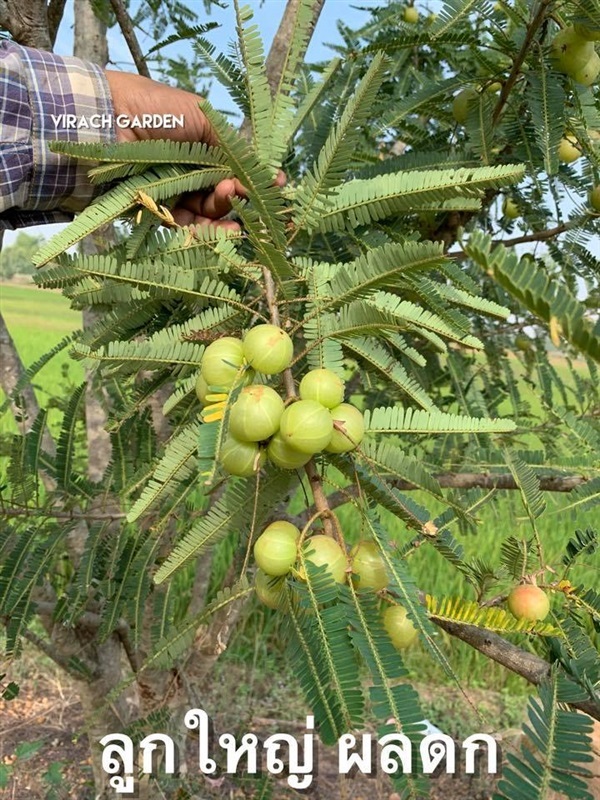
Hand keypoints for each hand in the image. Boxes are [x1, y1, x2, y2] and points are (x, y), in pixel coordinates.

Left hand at [104, 71, 284, 228]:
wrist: (108, 121)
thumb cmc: (155, 110)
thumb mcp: (203, 119)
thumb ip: (233, 148)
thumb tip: (267, 175)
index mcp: (201, 145)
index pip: (234, 168)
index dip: (254, 179)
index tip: (277, 186)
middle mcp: (189, 169)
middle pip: (224, 194)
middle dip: (241, 196)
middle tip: (245, 193)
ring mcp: (173, 190)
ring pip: (208, 213)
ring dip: (226, 216)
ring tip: (236, 214)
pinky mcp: (156, 210)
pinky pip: (185, 226)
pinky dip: (207, 231)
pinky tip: (226, 230)